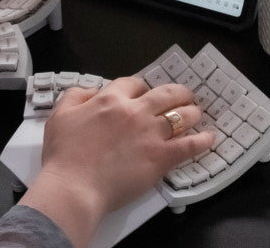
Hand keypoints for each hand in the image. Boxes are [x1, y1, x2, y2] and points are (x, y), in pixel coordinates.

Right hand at [20, 77, 214, 247]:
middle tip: (184, 95)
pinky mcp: (160, 158)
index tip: (144, 92)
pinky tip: (208, 139)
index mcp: (110, 100)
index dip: (141, 86)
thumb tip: (92, 91)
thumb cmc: (65, 154)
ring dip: (191, 112)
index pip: (133, 83)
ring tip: (197, 113)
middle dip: (178, 92)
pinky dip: (201, 141)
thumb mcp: (61, 114)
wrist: (75, 186)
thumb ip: (76, 96)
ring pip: (180, 116)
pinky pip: (188, 145)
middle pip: (165, 94)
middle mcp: (134, 112)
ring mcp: (150, 134)